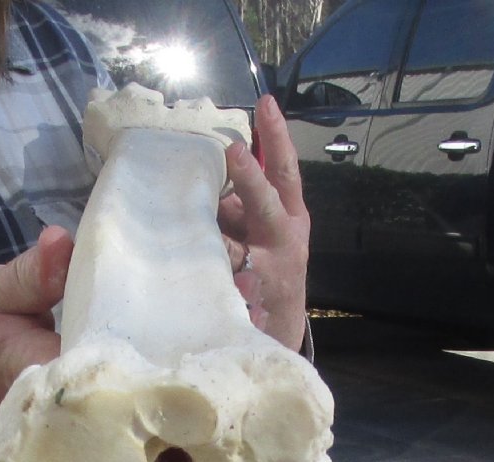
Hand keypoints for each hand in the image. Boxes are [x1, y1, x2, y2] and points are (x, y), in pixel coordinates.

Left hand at [219, 94, 309, 350]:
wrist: (280, 325)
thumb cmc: (269, 265)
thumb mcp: (264, 229)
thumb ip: (241, 205)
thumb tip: (213, 181)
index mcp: (290, 216)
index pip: (284, 171)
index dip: (277, 138)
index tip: (265, 104)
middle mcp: (283, 240)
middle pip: (267, 205)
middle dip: (251, 179)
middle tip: (234, 151)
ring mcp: (269, 273)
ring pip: (240, 251)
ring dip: (220, 242)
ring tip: (203, 233)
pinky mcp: (253, 302)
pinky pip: (230, 290)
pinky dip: (222, 288)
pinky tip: (217, 289)